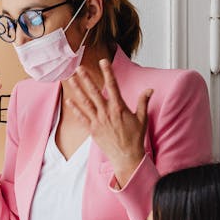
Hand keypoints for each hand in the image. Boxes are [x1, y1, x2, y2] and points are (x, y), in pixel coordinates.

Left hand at [67, 59, 151, 187]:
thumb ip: (143, 102)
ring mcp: (98, 121)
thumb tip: (149, 90)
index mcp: (119, 107)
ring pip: (86, 102)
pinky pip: (82, 118)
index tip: (103, 62)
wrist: (127, 157)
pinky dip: (75, 109)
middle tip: (79, 68)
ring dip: (78, 90)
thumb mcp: (142, 119)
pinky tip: (69, 101)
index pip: (113, 85)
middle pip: (95, 92)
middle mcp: (107, 112)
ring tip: (71, 80)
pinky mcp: (93, 130)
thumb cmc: (135, 139)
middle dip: (87, 79)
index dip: (108, 72)